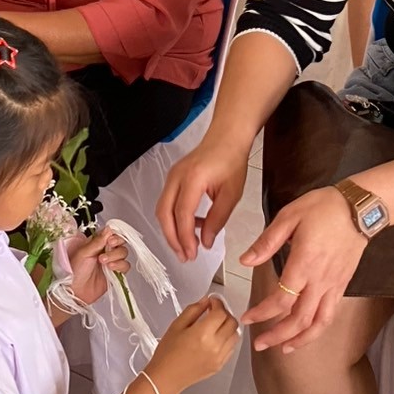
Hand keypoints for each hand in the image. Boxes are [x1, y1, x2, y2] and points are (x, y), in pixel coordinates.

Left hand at [64, 229, 128, 306]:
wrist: (75, 291)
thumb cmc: (74, 271)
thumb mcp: (83, 253)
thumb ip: (97, 241)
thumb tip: (108, 228)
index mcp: (96, 242)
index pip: (111, 233)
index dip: (114, 235)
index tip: (110, 240)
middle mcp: (105, 250)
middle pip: (120, 242)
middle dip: (116, 245)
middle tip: (107, 249)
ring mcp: (111, 261)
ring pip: (123, 253)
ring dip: (116, 256)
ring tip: (103, 262)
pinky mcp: (116, 273)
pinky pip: (125, 266)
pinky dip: (120, 266)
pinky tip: (111, 268)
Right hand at [144, 297, 240, 393]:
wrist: (166, 377)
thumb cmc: (167, 352)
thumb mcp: (176, 325)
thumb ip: (193, 310)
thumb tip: (206, 301)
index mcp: (202, 333)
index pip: (220, 312)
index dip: (217, 303)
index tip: (212, 301)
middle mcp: (215, 346)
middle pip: (232, 322)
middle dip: (225, 313)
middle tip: (214, 311)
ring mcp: (219, 357)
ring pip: (235, 335)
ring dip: (228, 326)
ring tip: (216, 325)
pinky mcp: (220, 365)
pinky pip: (231, 348)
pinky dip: (227, 339)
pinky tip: (215, 338)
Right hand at [157, 137, 249, 262]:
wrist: (226, 137)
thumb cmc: (231, 160)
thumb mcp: (231, 194)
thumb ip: (217, 219)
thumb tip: (206, 241)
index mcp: (193, 179)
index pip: (182, 214)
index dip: (185, 237)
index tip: (192, 254)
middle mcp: (177, 176)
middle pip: (164, 213)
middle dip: (172, 238)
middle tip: (184, 255)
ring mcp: (172, 176)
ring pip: (162, 208)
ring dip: (171, 230)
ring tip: (186, 246)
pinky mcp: (173, 177)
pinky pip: (167, 201)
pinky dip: (174, 218)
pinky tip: (190, 227)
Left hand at [239, 186, 366, 351]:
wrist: (360, 208)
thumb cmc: (323, 208)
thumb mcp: (289, 216)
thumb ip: (266, 242)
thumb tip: (245, 260)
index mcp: (303, 263)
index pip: (281, 300)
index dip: (262, 313)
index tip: (247, 318)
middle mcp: (320, 280)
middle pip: (299, 319)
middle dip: (277, 335)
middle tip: (259, 344)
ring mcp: (334, 285)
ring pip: (318, 323)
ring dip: (300, 340)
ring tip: (283, 349)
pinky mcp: (343, 285)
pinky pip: (330, 315)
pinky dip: (317, 329)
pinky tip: (306, 332)